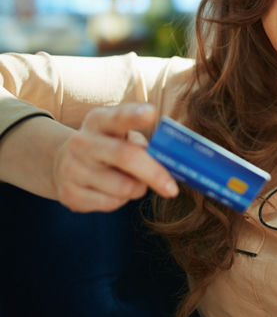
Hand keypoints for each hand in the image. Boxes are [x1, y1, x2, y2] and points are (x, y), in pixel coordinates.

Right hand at [52, 103, 177, 211]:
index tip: (152, 113)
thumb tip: (169, 162)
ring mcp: (72, 168)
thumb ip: (143, 143)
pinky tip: (114, 192)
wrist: (65, 164)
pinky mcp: (69, 193)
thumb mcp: (121, 135)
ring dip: (139, 189)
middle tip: (172, 189)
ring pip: (124, 187)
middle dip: (154, 174)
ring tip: (135, 183)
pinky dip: (122, 201)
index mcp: (99, 121)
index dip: (135, 116)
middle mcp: (82, 142)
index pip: (118, 117)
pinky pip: (111, 203)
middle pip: (125, 157)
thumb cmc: (109, 147)